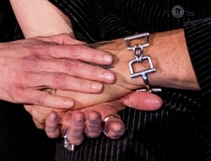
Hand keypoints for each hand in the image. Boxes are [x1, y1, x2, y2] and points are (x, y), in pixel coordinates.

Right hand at [0, 34, 117, 108]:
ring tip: (97, 88)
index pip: (72, 50)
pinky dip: (57, 100)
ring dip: (80, 84)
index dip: (91, 54)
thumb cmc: (10, 52)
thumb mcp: (33, 42)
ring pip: (59, 80)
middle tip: (110, 75)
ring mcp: (30, 77)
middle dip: (92, 70)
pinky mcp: (21, 92)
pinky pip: (41, 97)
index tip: (108, 58)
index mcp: (43, 48)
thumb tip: (79, 43)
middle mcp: (39, 60)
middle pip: (70, 65)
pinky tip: (70, 104)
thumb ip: (56, 42)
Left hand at [28, 89, 162, 136]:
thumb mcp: (117, 89)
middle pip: (92, 132)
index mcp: (103, 117)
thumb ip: (136, 98)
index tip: (116, 124)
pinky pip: (52, 131)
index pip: (112, 128)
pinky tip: (52, 114)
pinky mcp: (54, 124)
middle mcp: (87, 124)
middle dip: (93, 125)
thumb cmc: (96, 84)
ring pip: (74, 134)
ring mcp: (70, 125)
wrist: (68, 75)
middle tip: (93, 114)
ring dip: (76, 126)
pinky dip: (52, 125)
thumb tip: (158, 102)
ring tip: (78, 115)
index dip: (114, 128)